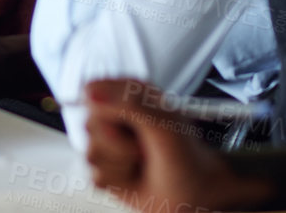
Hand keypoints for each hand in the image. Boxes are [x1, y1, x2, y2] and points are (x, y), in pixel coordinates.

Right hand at [82, 79, 272, 210]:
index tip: (125, 120)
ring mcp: (109, 144)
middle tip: (141, 146)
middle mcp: (116, 117)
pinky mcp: (106, 169)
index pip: (93, 90)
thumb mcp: (162, 124)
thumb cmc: (187, 158)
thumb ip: (128, 103)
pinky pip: (93, 175)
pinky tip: (133, 175)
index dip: (104, 109)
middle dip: (116, 141)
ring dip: (120, 162)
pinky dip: (116, 180)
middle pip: (88, 124)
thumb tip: (91, 93)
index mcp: (130, 94)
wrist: (197, 195)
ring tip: (141, 161)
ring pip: (90, 152)